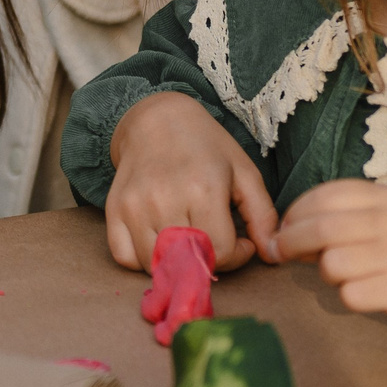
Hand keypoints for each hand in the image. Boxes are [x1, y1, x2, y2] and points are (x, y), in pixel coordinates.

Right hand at [104, 92, 279, 270]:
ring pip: (156, 266)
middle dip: (209, 260)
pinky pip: (125, 258)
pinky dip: (143, 260)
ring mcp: (134, 206)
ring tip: (188, 241)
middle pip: (188, 262)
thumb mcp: (244, 172)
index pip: (219, 252)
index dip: (236, 254)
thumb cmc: (206, 146)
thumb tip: (272, 255)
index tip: (239, 239)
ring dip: (176, 264)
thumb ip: (263, 215)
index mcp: (202, 189)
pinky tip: (160, 242)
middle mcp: (164, 199)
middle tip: (214, 240)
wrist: (156, 120)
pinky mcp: (114, 210)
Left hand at [270, 179, 386, 333]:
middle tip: (282, 254)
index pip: (326, 195)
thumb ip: (347, 215)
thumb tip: (290, 227)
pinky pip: (352, 295)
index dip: (295, 212)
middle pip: (321, 228)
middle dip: (291, 242)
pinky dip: (350, 297)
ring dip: (327, 274)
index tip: (284, 228)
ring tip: (345, 276)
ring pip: (332, 264)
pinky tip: (366, 294)